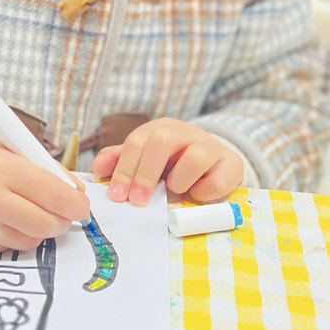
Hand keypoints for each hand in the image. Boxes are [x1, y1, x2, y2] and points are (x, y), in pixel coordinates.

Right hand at [0, 127, 89, 255]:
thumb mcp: (9, 148)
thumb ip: (44, 168)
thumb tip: (76, 194)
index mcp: (2, 168)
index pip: (54, 194)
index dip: (75, 204)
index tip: (81, 206)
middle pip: (46, 224)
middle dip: (61, 221)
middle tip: (61, 214)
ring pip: (30, 240)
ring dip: (38, 230)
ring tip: (26, 212)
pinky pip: (8, 248)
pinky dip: (14, 237)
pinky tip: (2, 220)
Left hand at [91, 120, 243, 205]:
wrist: (216, 165)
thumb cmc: (176, 164)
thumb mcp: (147, 160)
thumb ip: (122, 160)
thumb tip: (97, 168)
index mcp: (162, 129)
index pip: (137, 141)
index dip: (125, 167)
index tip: (117, 194)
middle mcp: (186, 132)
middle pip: (162, 140)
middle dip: (146, 173)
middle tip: (137, 200)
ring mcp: (211, 146)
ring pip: (196, 156)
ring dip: (180, 180)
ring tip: (175, 191)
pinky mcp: (232, 164)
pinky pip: (219, 178)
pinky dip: (206, 191)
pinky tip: (197, 196)